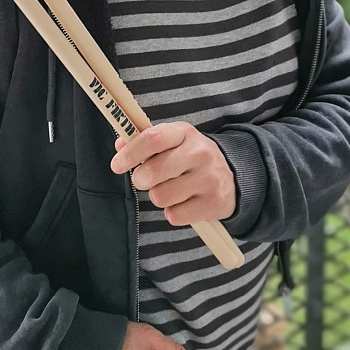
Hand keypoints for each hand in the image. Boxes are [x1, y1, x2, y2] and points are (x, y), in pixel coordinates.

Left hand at [110, 122, 236, 225]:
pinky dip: (173, 212)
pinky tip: (184, 202)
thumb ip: (144, 142)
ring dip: (158, 196)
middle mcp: (200, 153)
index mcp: (185, 133)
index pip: (153, 138)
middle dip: (141, 180)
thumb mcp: (173, 142)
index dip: (130, 153)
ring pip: (160, 196)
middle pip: (152, 172)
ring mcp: (208, 178)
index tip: (117, 165)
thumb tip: (120, 146)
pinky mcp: (213, 203)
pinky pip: (174, 216)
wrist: (232, 177)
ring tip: (170, 189)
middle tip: (146, 179)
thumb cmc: (191, 158)